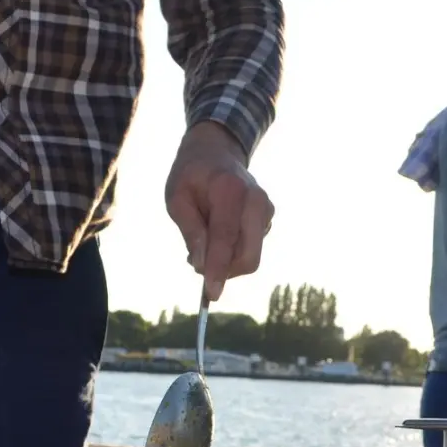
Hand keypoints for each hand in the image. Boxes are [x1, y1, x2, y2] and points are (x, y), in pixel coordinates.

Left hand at [164, 121, 273, 302]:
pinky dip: (232, 253)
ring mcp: (267, 210)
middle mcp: (256, 201)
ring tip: (203, 240)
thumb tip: (202, 267)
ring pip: (250, 257)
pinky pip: (251, 249)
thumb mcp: (177, 200)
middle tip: (195, 262)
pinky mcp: (269, 219)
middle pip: (248, 256)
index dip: (219, 269)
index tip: (211, 294)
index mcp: (230, 191)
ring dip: (225, 262)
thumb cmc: (191, 176)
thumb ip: (191, 232)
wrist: (217, 152)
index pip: (226, 238)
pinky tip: (217, 235)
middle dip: (223, 270)